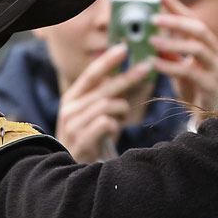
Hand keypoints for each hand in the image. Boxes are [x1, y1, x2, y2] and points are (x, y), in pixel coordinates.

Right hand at [56, 44, 151, 162]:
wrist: (72, 170)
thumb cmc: (89, 139)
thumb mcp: (94, 114)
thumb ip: (107, 96)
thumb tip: (130, 75)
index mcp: (72, 98)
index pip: (91, 74)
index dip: (108, 60)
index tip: (124, 47)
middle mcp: (70, 108)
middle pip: (104, 87)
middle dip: (128, 76)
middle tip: (147, 67)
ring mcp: (74, 124)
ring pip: (108, 105)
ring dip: (121, 109)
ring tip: (120, 117)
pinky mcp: (82, 139)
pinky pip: (106, 122)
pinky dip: (114, 125)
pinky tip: (111, 131)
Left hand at [149, 0, 217, 123]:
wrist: (210, 121)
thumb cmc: (195, 91)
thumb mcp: (181, 68)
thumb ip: (170, 52)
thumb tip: (149, 33)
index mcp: (212, 46)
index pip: (195, 20)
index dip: (177, 6)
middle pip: (200, 29)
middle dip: (176, 21)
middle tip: (154, 18)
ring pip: (198, 48)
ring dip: (173, 42)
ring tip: (151, 40)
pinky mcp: (212, 87)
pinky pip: (191, 71)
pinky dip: (171, 65)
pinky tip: (154, 62)